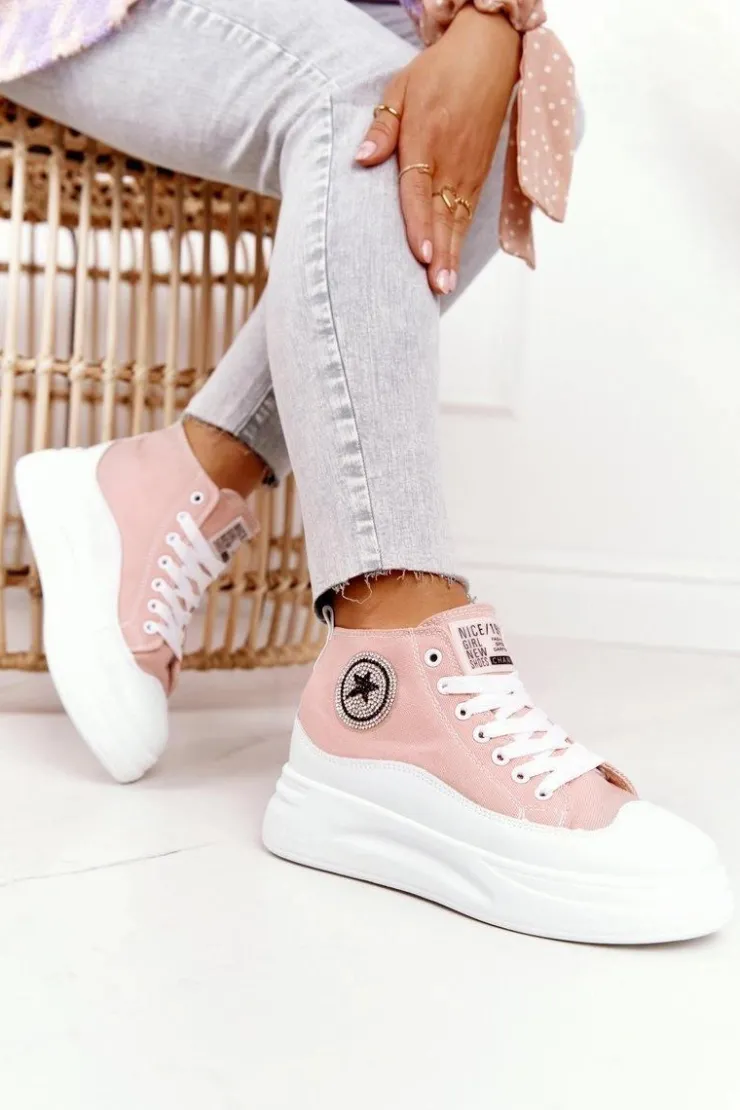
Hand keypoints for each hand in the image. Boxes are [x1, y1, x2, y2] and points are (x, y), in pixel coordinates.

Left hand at [356, 7, 520, 293]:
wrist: (489, 56)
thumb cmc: (438, 73)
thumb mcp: (400, 89)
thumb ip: (382, 128)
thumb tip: (360, 159)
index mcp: (426, 141)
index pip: (418, 192)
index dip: (419, 226)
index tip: (422, 255)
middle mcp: (450, 163)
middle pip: (441, 217)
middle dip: (440, 255)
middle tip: (436, 288)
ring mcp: (468, 172)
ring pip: (457, 222)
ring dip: (452, 256)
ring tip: (444, 287)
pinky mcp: (478, 177)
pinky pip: (468, 215)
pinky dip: (460, 242)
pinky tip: (452, 266)